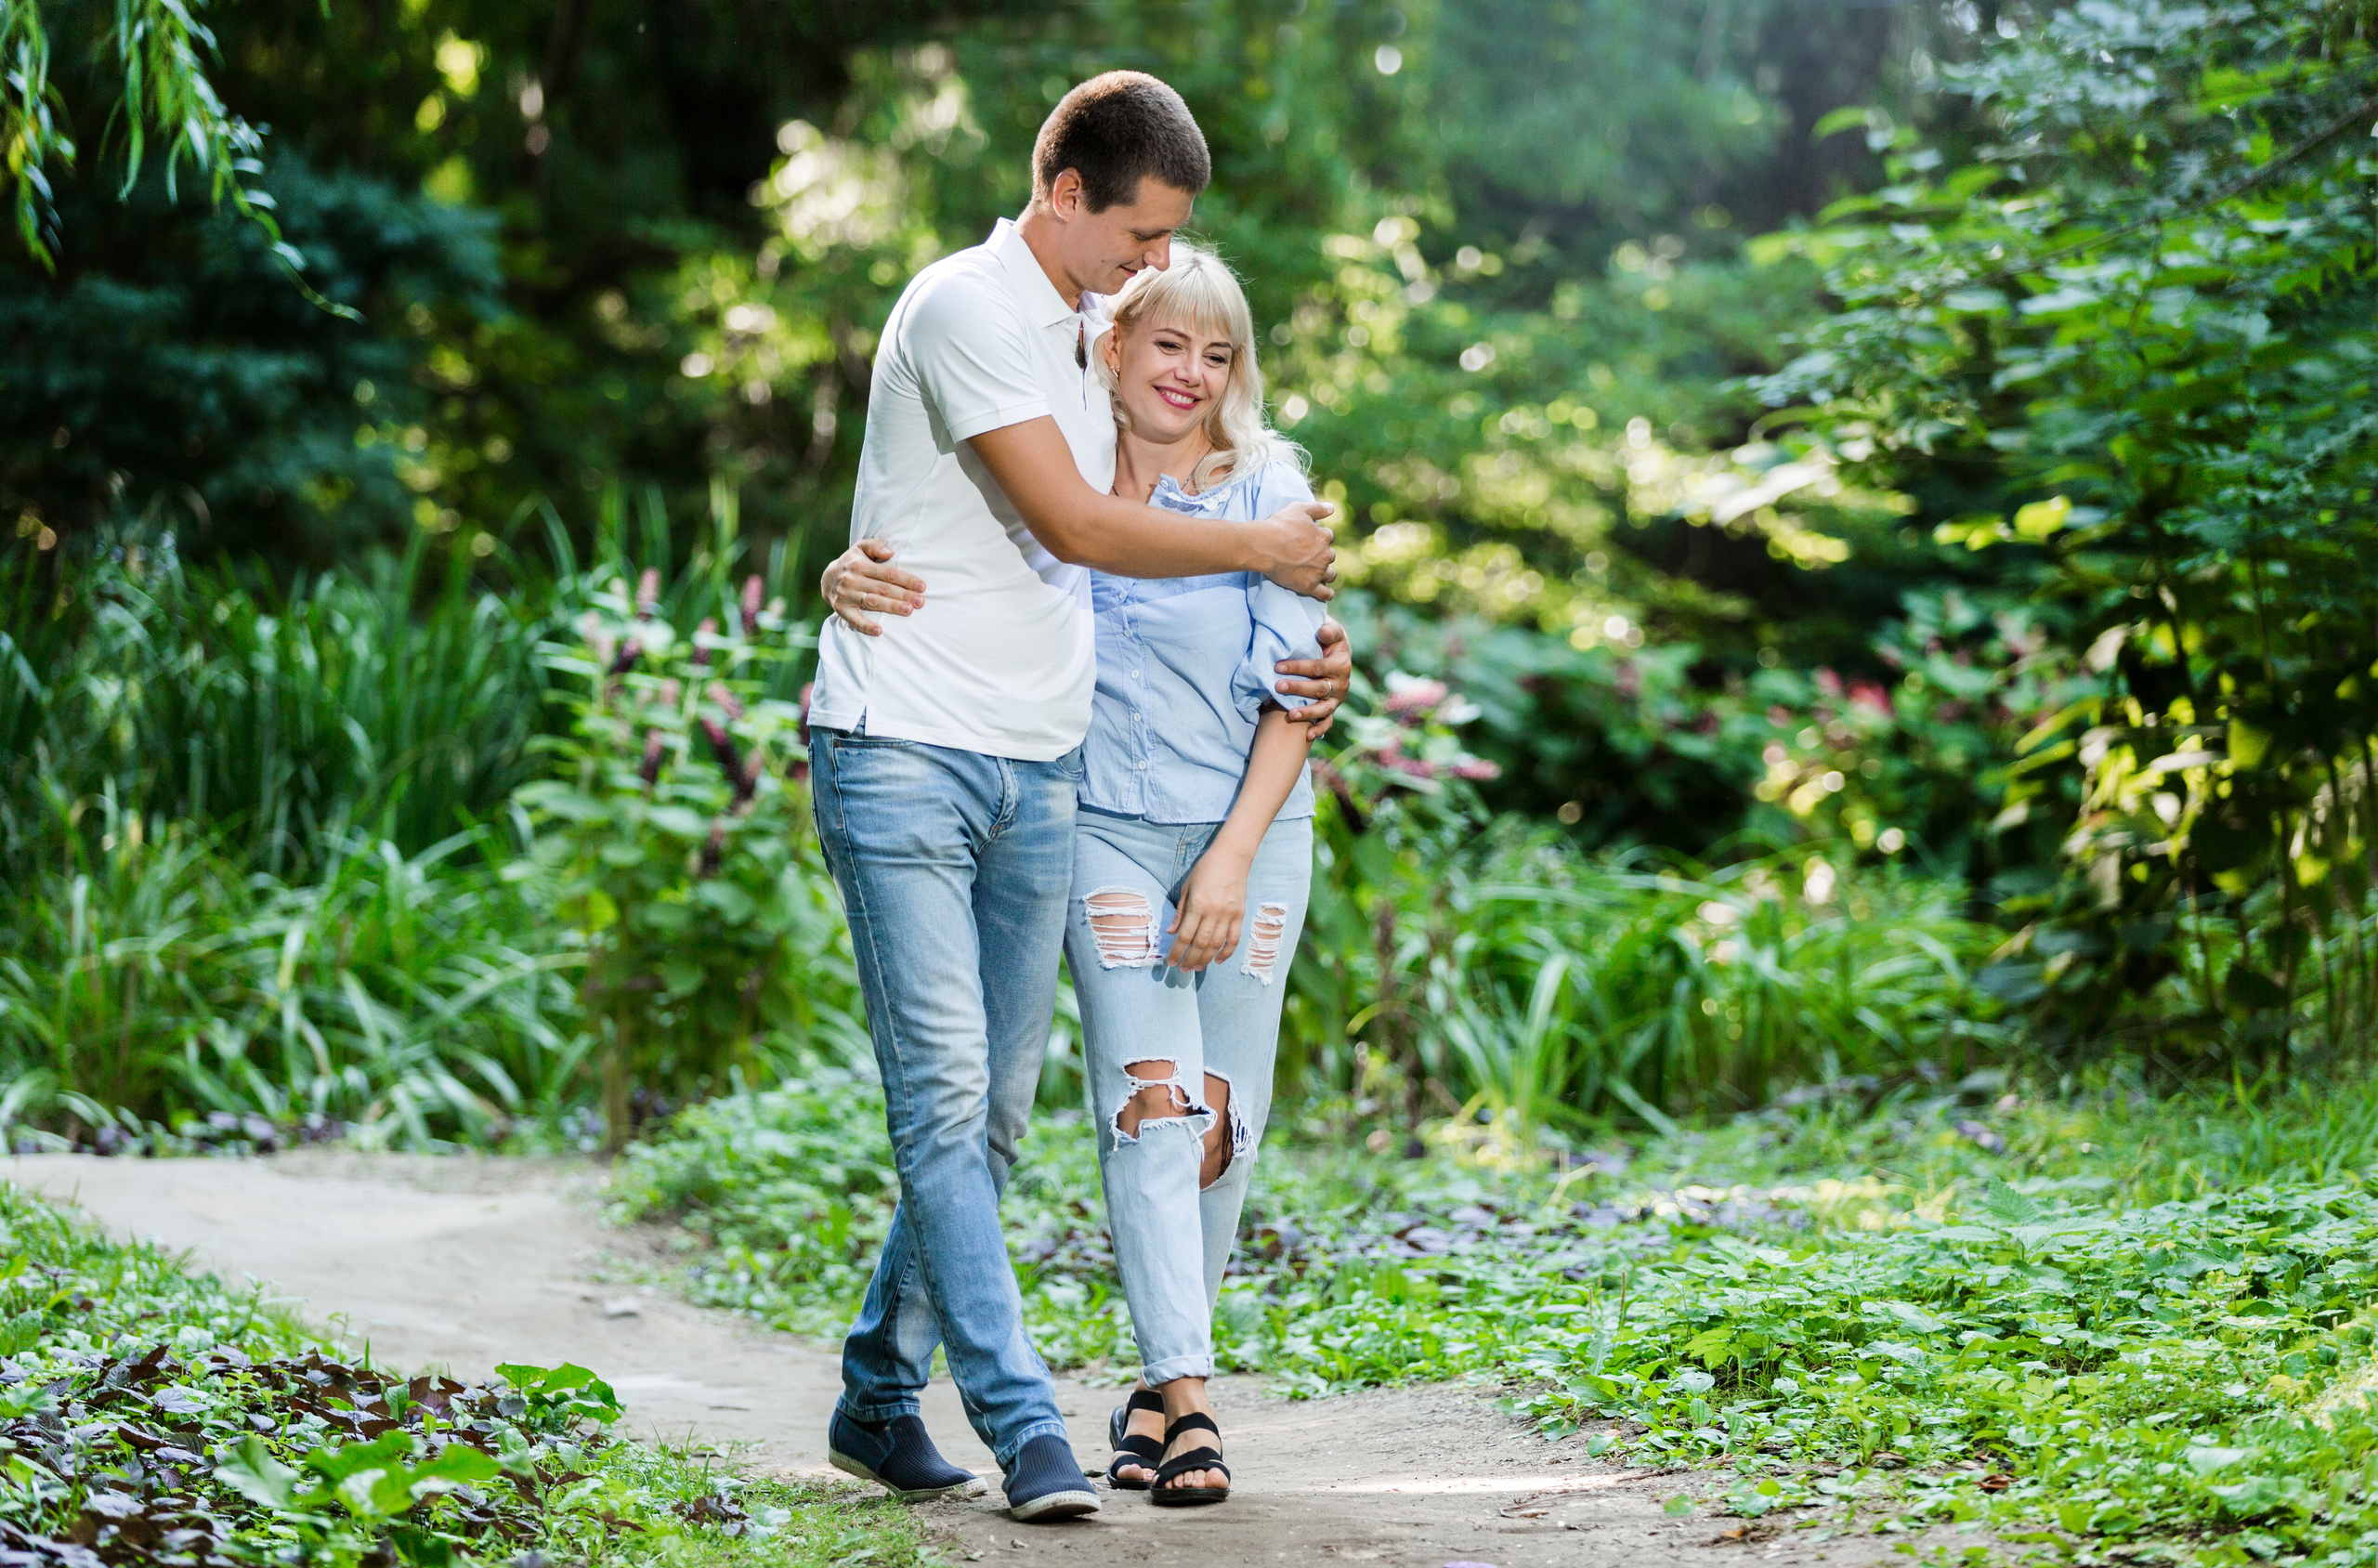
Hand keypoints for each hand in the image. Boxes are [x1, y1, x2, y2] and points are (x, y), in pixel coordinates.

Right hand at [821, 541, 924, 635]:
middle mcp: (852, 580)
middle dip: (903, 595)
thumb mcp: (860, 548)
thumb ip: (875, 546)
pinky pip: (854, 620)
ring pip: (873, 603)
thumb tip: (890, 552)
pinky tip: (879, 631)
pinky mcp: (842, 610)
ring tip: (908, 610)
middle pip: (882, 589)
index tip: (921, 586)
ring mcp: (846, 596)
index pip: (887, 573)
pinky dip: (866, 626)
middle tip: (920, 602)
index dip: (905, 580)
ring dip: (891, 607)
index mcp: (859, 565)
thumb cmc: (852, 562)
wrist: (827, 579)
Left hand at [1167, 850, 1249, 973]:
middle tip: (1182, 970)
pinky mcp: (1240, 914)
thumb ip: (1180, 911)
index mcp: (1197, 904)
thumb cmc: (1206, 868)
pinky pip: (1234, 938)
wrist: (1233, 856)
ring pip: (1216, 944)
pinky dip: (1227, 952)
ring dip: (1205, 959)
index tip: (1170, 961)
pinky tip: (1218, 960)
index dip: (1177, 951)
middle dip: (1190, 959)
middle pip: (1200, 943)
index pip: (1185, 935)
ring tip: (1196, 968)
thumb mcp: (1187, 886)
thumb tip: (1171, 932)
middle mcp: (1214, 912)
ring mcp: (1229, 914)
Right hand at [1255, 500, 1337, 599]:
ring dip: (1327, 572)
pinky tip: (1327, 593)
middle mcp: (1325, 555)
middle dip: (1322, 555)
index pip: (1328, 536)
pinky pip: (1325, 593)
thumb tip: (1332, 508)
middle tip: (1309, 555)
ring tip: (1318, 573)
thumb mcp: (1299, 509)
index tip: (1309, 539)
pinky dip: (1328, 594)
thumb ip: (1318, 508)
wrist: (1264, 546)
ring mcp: (1318, 572)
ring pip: (1330, 574)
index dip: (1319, 537)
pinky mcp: (1309, 586)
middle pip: (1330, 555)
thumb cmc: (1279, 525)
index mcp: (1324, 537)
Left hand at [1276, 617, 1352, 740]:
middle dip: (1298, 688)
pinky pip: (1328, 721)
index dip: (1298, 668)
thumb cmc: (1328, 640)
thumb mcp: (1332, 631)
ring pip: (1323, 708)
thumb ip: (1328, 630)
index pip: (1318, 667)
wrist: (1336, 651)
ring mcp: (1337, 698)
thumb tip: (1321, 631)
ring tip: (1290, 715)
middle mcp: (1342, 683)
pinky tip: (1308, 736)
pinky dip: (1319, 728)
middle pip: (1319, 688)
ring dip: (1307, 712)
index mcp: (1341, 664)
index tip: (1277, 667)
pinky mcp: (1332, 708)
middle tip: (1278, 687)